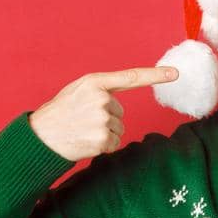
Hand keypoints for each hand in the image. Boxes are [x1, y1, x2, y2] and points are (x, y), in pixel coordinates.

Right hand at [29, 66, 177, 160]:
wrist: (41, 136)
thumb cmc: (61, 112)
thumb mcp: (77, 91)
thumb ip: (101, 89)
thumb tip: (120, 98)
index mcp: (94, 83)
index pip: (131, 77)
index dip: (155, 75)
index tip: (175, 73)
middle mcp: (101, 99)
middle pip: (120, 111)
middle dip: (106, 117)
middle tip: (83, 120)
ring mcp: (103, 119)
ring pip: (119, 127)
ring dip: (105, 132)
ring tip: (83, 130)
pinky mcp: (104, 138)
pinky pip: (115, 141)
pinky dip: (104, 144)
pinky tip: (86, 140)